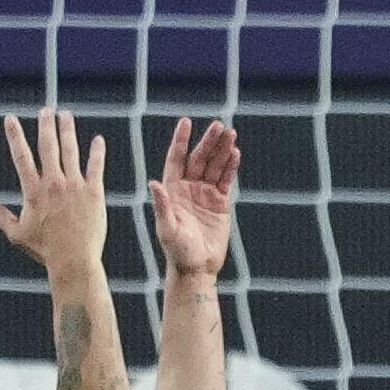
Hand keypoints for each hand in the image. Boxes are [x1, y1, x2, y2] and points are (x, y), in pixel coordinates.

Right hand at [0, 108, 108, 274]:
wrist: (74, 260)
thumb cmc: (43, 249)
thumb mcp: (15, 232)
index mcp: (33, 191)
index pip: (21, 157)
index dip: (15, 136)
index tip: (10, 119)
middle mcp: (54, 184)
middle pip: (48, 147)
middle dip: (46, 126)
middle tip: (46, 110)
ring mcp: (75, 186)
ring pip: (71, 151)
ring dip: (68, 131)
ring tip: (66, 115)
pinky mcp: (94, 192)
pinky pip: (96, 167)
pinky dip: (97, 152)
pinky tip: (98, 140)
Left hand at [150, 117, 239, 277]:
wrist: (197, 268)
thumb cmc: (176, 251)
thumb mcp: (167, 228)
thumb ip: (162, 205)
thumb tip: (153, 183)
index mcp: (172, 191)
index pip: (176, 159)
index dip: (181, 140)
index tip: (186, 122)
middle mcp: (188, 189)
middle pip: (199, 158)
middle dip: (208, 141)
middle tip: (219, 125)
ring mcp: (205, 194)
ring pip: (215, 166)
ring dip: (222, 150)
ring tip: (231, 133)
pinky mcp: (220, 203)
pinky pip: (226, 179)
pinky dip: (231, 166)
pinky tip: (235, 153)